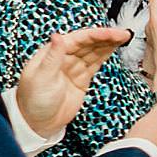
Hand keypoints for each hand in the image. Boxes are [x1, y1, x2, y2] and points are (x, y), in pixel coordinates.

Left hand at [15, 25, 131, 138]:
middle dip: (106, 37)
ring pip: (93, 51)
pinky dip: (105, 55)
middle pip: (88, 43)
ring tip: (123, 37)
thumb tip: (58, 36)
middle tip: (123, 34)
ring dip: (108, 43)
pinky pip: (95, 64)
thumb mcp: (42, 77)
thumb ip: (53, 56)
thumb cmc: (33, 101)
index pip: (77, 39)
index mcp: (51, 53)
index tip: (111, 33)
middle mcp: (63, 58)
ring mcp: (73, 68)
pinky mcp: (81, 79)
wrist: (38, 124)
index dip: (96, 35)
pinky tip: (113, 48)